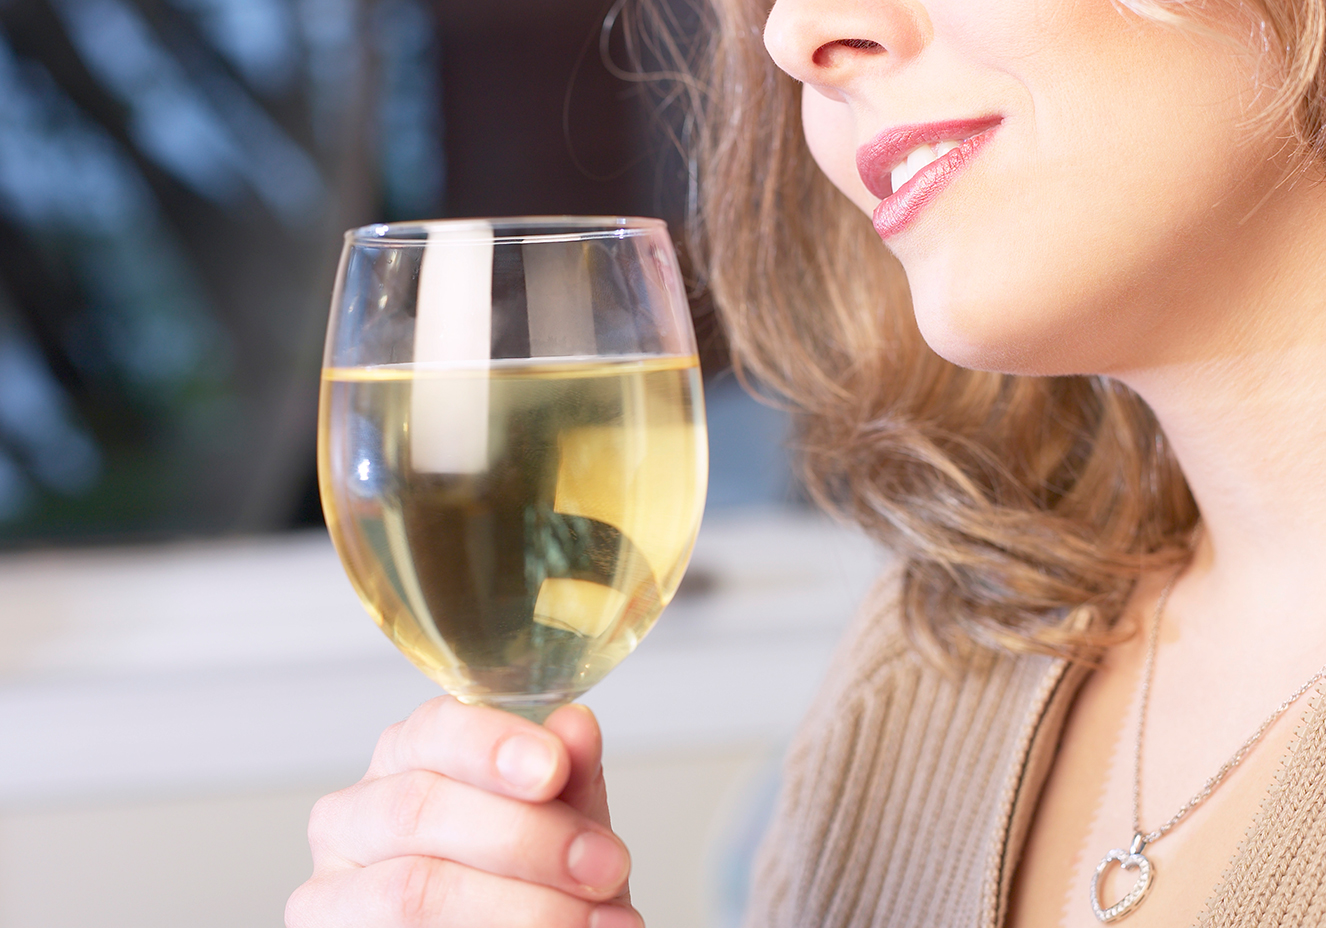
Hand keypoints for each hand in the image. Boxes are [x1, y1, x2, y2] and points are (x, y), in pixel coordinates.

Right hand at [286, 698, 640, 927]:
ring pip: (415, 888)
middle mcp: (353, 815)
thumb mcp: (559, 818)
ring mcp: (334, 888)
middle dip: (527, 838)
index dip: (492, 745)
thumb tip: (577, 725)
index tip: (553, 767)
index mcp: (406, 757)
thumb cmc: (527, 874)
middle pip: (420, 809)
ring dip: (525, 906)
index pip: (434, 729)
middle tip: (606, 866)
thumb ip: (567, 773)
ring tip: (599, 921)